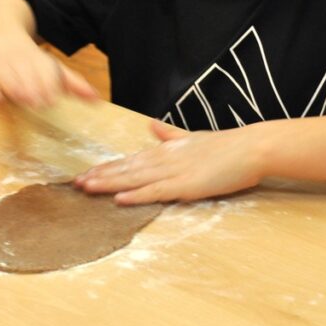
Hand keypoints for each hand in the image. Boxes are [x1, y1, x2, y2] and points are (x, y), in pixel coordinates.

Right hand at [0, 37, 97, 108]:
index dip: (48, 86)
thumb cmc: (29, 59)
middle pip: (28, 77)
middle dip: (33, 89)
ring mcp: (2, 66)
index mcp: (40, 61)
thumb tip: (98, 100)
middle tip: (38, 101)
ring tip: (22, 98)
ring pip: (8, 79)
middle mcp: (21, 62)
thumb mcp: (52, 67)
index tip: (51, 99)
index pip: (46, 74)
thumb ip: (74, 85)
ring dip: (15, 88)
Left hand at [74, 120, 264, 203]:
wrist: (250, 147)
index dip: (107, 167)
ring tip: (87, 188)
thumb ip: (170, 135)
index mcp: (165, 151)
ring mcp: (173, 172)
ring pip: (133, 179)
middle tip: (75, 182)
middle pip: (125, 169)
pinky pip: (155, 192)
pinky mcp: (186, 185)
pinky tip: (119, 199)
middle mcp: (164, 159)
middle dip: (99, 176)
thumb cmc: (225, 145)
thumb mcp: (192, 137)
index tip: (86, 172)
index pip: (129, 160)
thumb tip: (152, 126)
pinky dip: (136, 195)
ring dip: (109, 184)